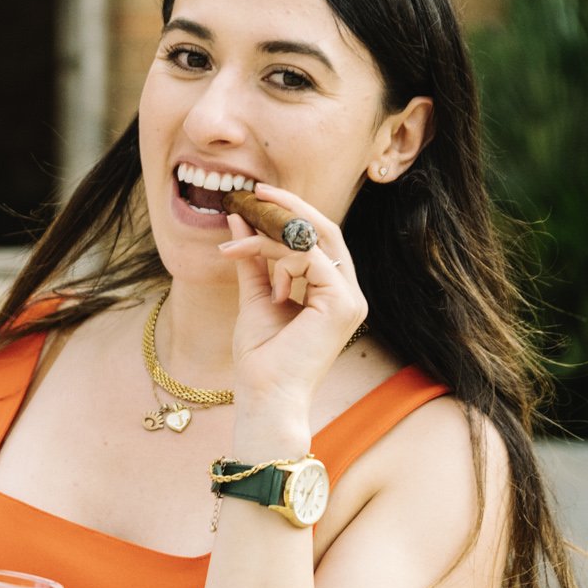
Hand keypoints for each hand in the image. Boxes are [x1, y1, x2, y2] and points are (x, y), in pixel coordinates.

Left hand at [217, 184, 368, 407]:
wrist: (265, 397)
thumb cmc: (261, 358)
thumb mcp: (256, 296)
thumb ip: (254, 258)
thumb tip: (242, 217)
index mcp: (333, 293)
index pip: (319, 239)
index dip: (291, 213)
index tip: (257, 197)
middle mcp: (349, 294)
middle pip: (326, 231)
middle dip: (289, 207)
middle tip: (255, 191)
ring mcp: (351, 299)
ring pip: (313, 241)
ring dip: (269, 237)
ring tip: (236, 247)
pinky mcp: (343, 304)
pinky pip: (308, 257)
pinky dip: (274, 253)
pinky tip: (253, 265)